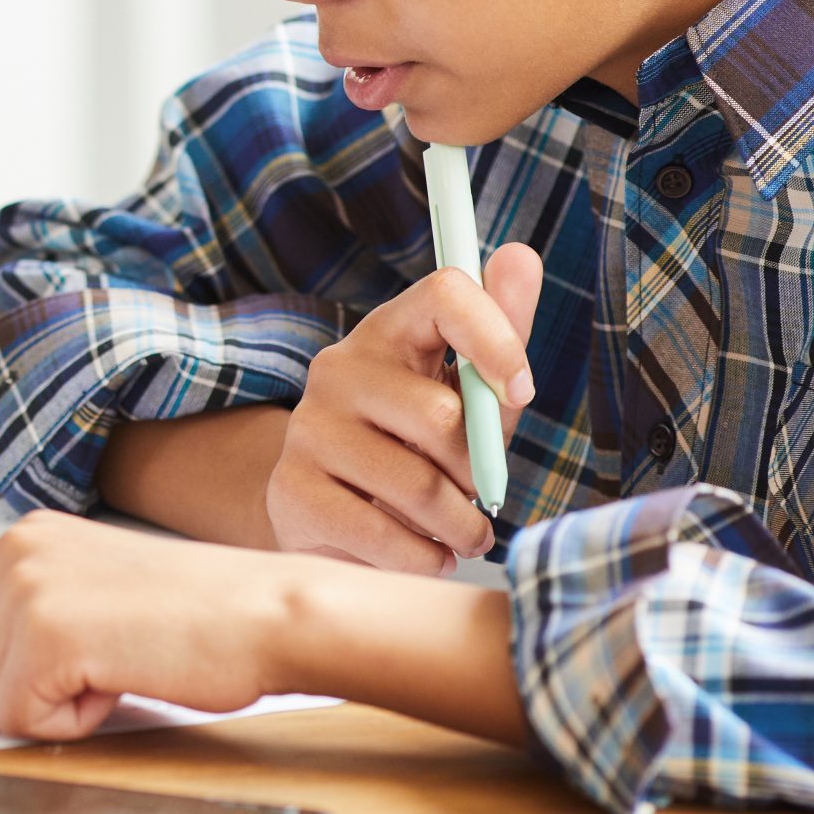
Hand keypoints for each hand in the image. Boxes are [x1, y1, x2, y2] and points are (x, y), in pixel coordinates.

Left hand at [0, 508, 529, 747]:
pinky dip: (70, 725)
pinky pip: (20, 721)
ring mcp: (26, 591)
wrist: (267, 614)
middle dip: (24, 689)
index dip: (10, 664)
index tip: (78, 651)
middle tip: (102, 661)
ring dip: (47, 707)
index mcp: (21, 538)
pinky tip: (119, 682)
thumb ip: (28, 608)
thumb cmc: (196, 615)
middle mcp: (13, 553)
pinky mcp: (48, 638)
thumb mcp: (90, 587)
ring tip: (112, 667)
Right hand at [265, 244, 542, 573]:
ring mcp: (307, 429)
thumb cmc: (415, 447)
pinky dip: (424, 557)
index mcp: (387, 333)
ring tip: (463, 533)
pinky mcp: (291, 490)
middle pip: (441, 418)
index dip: (496, 339)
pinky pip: (384, 535)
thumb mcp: (465, 395)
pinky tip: (426, 551)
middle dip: (479, 474)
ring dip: (461, 527)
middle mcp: (337, 370)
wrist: (327, 511)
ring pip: (419, 487)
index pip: (444, 295)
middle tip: (480, 496)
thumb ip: (499, 333)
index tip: (522, 391)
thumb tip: (521, 256)